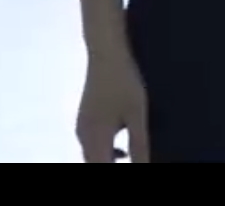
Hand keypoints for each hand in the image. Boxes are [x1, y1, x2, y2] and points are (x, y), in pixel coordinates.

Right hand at [75, 47, 147, 162]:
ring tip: (128, 159)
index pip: (100, 168)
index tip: (133, 162)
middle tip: (133, 159)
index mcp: (95, 138)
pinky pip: (90, 145)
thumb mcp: (137, 115)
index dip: (114, 171)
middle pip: (93, 163)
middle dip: (109, 166)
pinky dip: (103, 152)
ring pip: (91, 155)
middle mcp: (83, 136)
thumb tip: (143, 165)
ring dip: (106, 162)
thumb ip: (139, 145)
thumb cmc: (124, 83)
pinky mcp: (84, 118)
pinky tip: (120, 149)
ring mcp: (81, 127)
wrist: (105, 54)